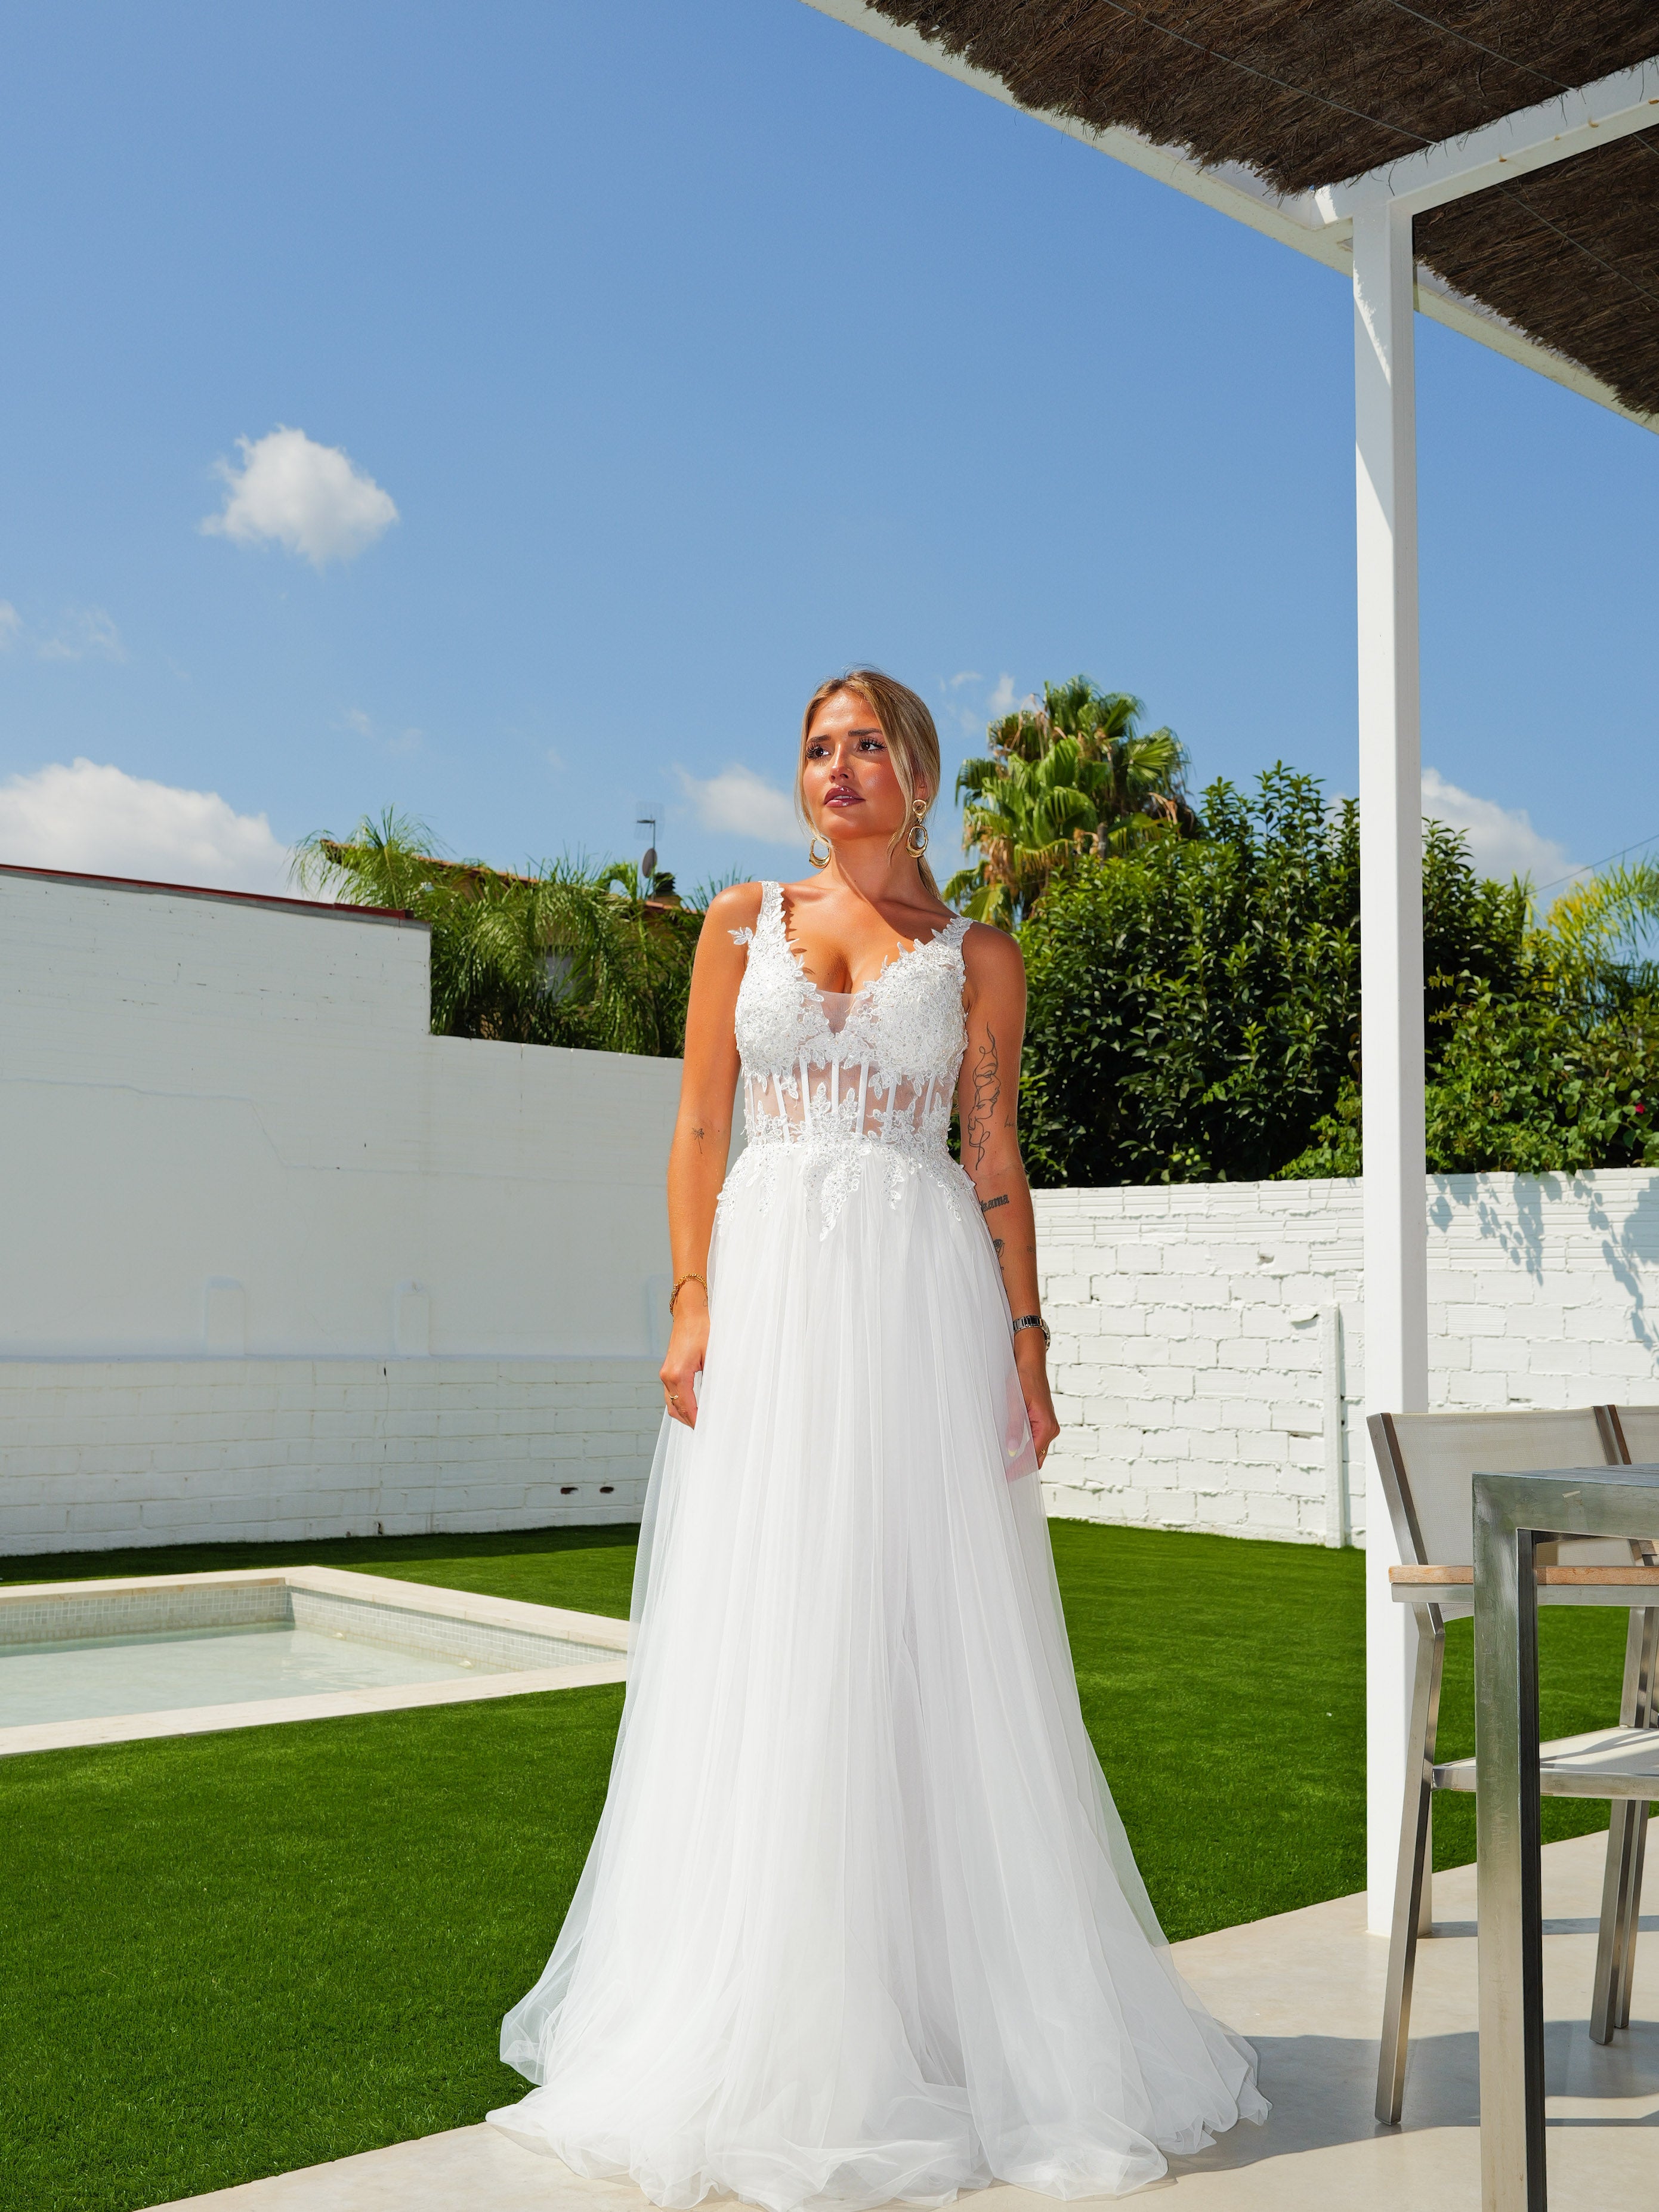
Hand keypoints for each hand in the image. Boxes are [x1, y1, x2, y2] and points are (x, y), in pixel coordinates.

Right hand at [659, 1292, 707, 1428]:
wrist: (689, 1313)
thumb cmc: (703, 1330)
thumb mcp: (713, 1356)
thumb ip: (714, 1379)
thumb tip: (720, 1399)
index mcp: (678, 1374)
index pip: (687, 1407)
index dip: (697, 1421)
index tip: (708, 1431)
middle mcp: (667, 1376)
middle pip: (676, 1409)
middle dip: (690, 1422)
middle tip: (706, 1432)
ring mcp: (665, 1373)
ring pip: (671, 1403)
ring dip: (684, 1415)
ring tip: (699, 1424)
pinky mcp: (667, 1370)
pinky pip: (670, 1394)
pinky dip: (680, 1404)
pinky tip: (692, 1408)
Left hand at [1015, 1331, 1059, 1469]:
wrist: (1031, 1362)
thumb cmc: (1023, 1379)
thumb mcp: (1015, 1403)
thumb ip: (1013, 1428)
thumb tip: (1011, 1451)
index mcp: (1047, 1426)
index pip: (1032, 1456)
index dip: (1018, 1468)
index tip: (1006, 1478)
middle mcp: (1051, 1428)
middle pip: (1037, 1457)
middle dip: (1022, 1468)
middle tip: (1004, 1477)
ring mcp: (1048, 1425)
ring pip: (1036, 1450)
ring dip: (1023, 1459)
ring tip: (1005, 1467)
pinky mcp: (1042, 1421)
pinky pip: (1035, 1441)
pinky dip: (1025, 1449)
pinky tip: (1012, 1452)